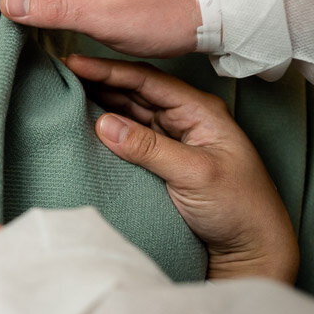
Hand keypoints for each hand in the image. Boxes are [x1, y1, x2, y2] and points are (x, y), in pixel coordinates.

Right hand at [65, 54, 298, 282]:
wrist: (253, 251)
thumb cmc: (240, 209)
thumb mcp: (195, 175)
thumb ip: (149, 148)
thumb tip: (102, 123)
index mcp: (201, 112)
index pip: (147, 81)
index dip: (109, 70)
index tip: (74, 62)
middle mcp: (185, 120)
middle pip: (135, 92)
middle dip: (99, 81)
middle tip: (61, 72)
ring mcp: (174, 140)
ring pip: (130, 113)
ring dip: (100, 103)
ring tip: (66, 92)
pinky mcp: (163, 162)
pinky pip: (130, 137)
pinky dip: (107, 128)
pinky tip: (85, 123)